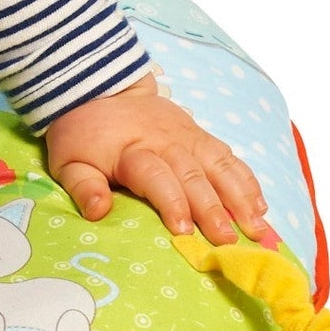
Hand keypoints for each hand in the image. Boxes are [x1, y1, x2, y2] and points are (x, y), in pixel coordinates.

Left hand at [42, 75, 269, 244]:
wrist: (99, 89)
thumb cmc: (83, 135)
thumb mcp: (68, 160)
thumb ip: (83, 186)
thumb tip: (98, 212)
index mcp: (132, 151)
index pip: (157, 177)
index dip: (172, 203)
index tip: (183, 231)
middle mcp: (165, 143)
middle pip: (194, 177)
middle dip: (213, 210)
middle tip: (228, 241)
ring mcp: (187, 137)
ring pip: (219, 166)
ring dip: (240, 198)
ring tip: (257, 228)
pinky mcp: (200, 135)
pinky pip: (229, 157)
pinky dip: (246, 180)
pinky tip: (260, 206)